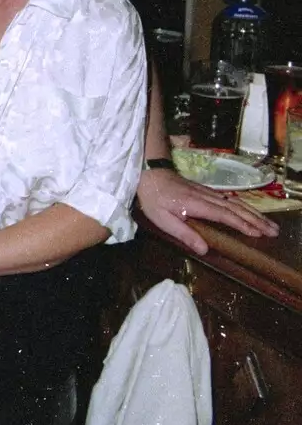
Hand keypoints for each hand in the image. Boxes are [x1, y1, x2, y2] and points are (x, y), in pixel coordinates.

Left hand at [136, 166, 277, 254]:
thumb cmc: (154, 199)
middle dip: (256, 220)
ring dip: (254, 213)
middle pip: (236, 208)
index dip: (241, 224)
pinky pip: (230, 199)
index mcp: (196, 205)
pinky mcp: (206, 191)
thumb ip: (184, 234)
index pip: (224, 215)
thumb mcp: (163, 220)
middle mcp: (206, 197)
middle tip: (274, 231)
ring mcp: (207, 193)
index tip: (257, 233)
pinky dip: (244, 206)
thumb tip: (204, 250)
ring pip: (235, 203)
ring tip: (270, 224)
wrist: (150, 174)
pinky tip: (252, 212)